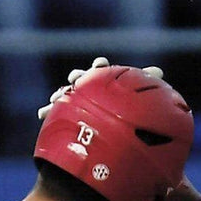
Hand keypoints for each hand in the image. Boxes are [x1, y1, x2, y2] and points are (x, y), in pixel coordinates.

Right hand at [37, 57, 163, 119]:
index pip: (101, 69)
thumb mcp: (136, 99)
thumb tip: (159, 71)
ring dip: (60, 92)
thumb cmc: (126, 111)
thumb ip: (145, 83)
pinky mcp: (66, 114)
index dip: (100, 66)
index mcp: (104, 81)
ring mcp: (76, 100)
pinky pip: (54, 112)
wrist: (115, 136)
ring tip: (56, 97)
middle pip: (80, 78)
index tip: (101, 64)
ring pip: (65, 93)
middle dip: (78, 77)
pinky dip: (47, 111)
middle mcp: (88, 88)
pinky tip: (41, 114)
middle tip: (77, 79)